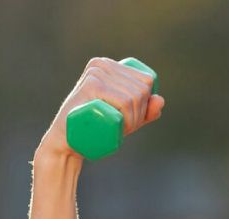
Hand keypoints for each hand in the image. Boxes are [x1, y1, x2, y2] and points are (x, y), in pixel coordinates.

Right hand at [36, 57, 165, 160]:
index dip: (146, 103)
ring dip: (134, 120)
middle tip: (124, 128)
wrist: (68, 143)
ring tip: (120, 129)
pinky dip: (129, 117)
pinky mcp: (90, 86)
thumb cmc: (96, 129)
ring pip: (133, 97)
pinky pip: (124, 101)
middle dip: (139, 114)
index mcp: (110, 65)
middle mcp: (102, 65)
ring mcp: (95, 74)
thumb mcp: (126, 119)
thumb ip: (146, 110)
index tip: (132, 119)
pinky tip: (121, 126)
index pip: (145, 80)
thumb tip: (161, 100)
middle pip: (141, 89)